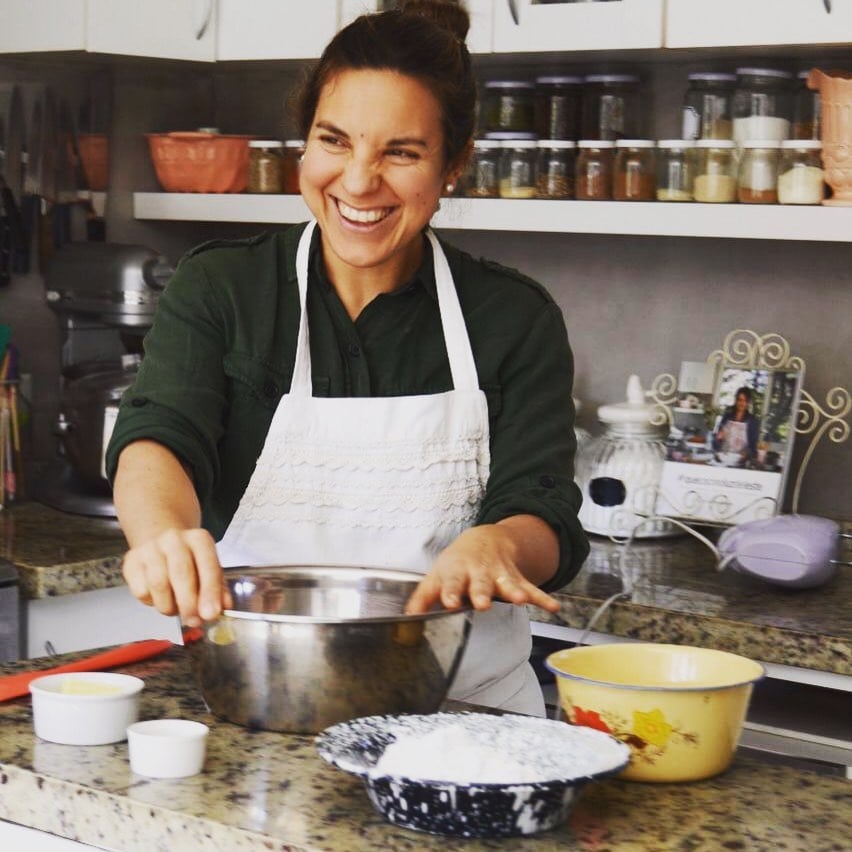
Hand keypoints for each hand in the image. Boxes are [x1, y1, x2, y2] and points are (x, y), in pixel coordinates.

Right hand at [122, 528, 231, 627]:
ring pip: (159, 585)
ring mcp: (150, 549)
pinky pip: (141, 591)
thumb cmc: (189, 562)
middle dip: (189, 604)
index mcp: (199, 539)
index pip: (208, 566)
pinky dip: (152, 602)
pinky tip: (159, 597)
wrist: (160, 544)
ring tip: (176, 608)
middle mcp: (174, 539)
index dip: (210, 592)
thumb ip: (218, 589)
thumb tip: (223, 607)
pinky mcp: (131, 561)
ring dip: (169, 606)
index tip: (211, 614)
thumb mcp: (209, 570)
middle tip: (194, 621)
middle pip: (181, 575)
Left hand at [404, 524, 559, 614]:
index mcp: (457, 573)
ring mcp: (499, 575)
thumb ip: (422, 599)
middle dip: (482, 593)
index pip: (451, 583)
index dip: (449, 592)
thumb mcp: (436, 576)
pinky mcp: (517, 579)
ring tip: (520, 599)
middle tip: (483, 603)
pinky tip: (554, 607)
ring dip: (514, 591)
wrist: (485, 539)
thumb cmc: (456, 563)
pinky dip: (543, 598)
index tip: (448, 602)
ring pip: (507, 584)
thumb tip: (405, 620)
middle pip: (480, 584)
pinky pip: (532, 588)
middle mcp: (479, 573)